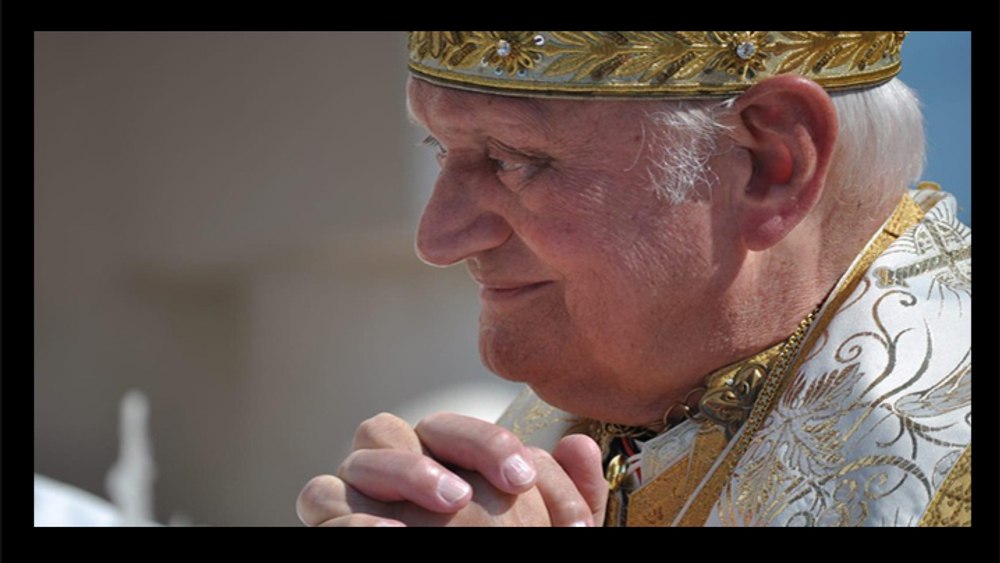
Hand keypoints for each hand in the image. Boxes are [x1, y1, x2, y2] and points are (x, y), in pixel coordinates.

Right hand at [296, 412, 606, 526]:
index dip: (489, 443)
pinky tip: (394, 533)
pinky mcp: (332, 527)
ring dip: (406, 470)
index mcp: (439, 466)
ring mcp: (361, 500)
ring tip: (453, 504)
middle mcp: (395, 475)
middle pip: (403, 425)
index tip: (524, 477)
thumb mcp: (546, 537)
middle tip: (482, 488)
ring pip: (362, 453)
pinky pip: (321, 500)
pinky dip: (354, 514)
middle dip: (441, 450)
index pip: (455, 432)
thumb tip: (578, 445)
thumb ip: (566, 500)